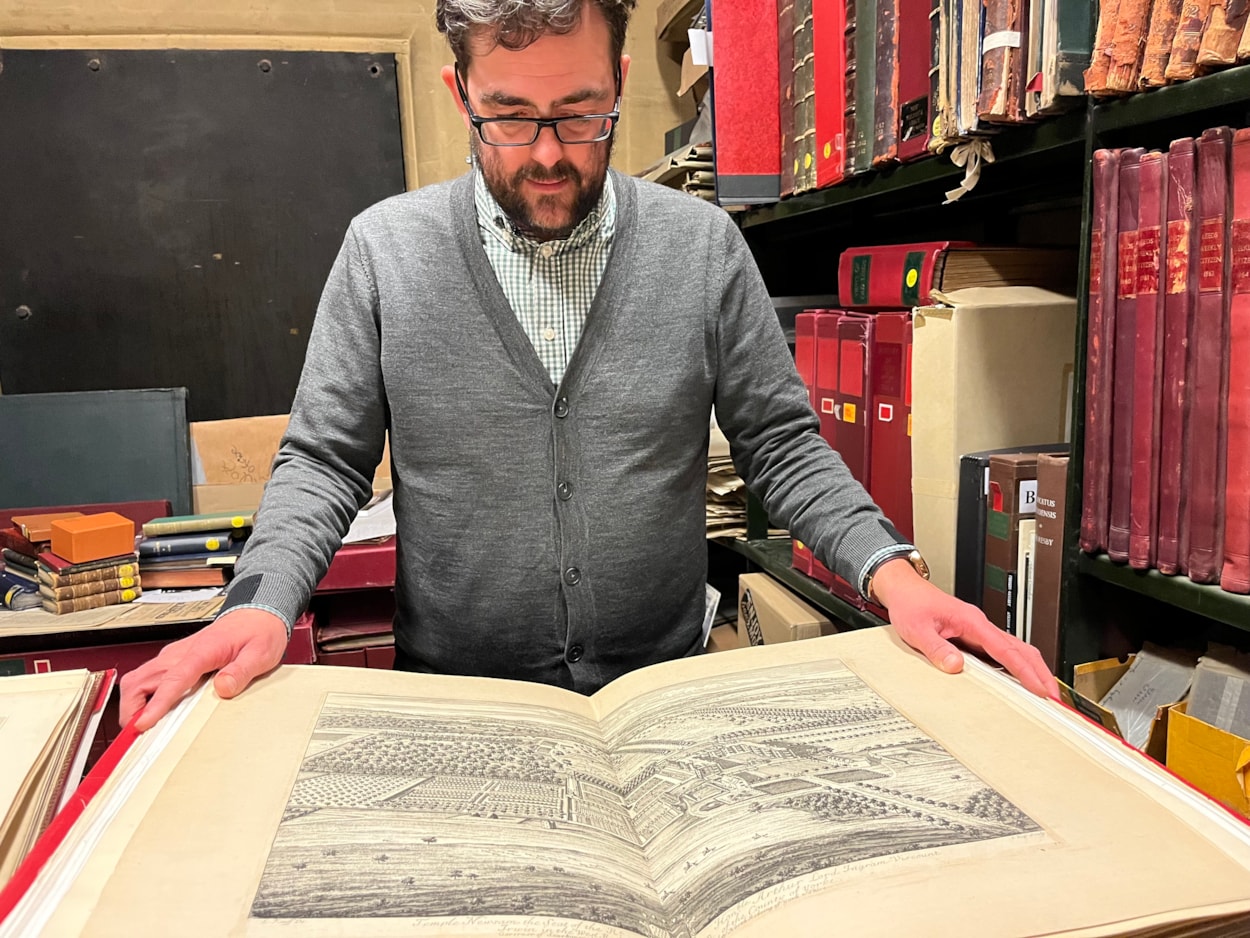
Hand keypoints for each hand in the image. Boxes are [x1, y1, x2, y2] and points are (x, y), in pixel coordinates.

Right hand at [119, 608, 288, 731]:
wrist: (256, 613)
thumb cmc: (257, 631)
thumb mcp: (260, 653)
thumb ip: (241, 672)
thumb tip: (223, 688)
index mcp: (201, 652)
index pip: (171, 681)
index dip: (155, 704)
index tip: (143, 723)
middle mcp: (180, 653)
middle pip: (140, 681)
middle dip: (131, 709)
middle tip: (136, 734)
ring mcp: (174, 656)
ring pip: (138, 679)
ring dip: (133, 703)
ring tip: (141, 727)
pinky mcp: (174, 660)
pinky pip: (147, 678)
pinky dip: (142, 696)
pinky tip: (152, 710)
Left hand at [870, 557, 1059, 699]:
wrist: (904, 590)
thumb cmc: (911, 603)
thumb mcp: (917, 629)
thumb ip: (936, 648)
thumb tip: (955, 666)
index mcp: (971, 621)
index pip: (1006, 650)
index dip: (1025, 671)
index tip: (1040, 689)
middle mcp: (979, 625)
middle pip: (1020, 649)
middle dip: (1040, 672)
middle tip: (1054, 697)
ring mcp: (978, 631)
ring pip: (1013, 649)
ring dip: (1030, 669)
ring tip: (1042, 692)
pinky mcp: (973, 636)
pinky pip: (1000, 651)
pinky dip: (1015, 666)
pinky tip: (1017, 680)